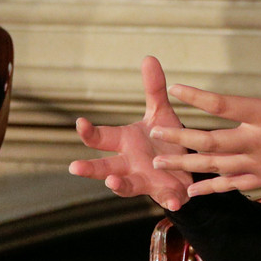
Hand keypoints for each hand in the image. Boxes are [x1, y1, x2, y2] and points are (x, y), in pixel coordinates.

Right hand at [69, 57, 192, 210]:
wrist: (186, 167)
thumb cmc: (165, 140)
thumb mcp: (161, 113)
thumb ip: (153, 89)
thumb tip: (149, 57)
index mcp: (125, 143)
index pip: (102, 137)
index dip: (89, 131)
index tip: (80, 123)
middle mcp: (130, 164)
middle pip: (105, 166)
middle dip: (90, 168)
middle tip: (74, 167)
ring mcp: (146, 181)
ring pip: (128, 186)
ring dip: (119, 185)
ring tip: (112, 182)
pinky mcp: (167, 194)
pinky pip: (167, 199)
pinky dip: (170, 201)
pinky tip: (174, 203)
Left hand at [150, 33, 260, 195]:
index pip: (223, 104)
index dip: (196, 96)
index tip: (174, 88)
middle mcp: (258, 141)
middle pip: (210, 140)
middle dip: (179, 137)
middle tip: (154, 134)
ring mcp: (259, 163)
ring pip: (215, 166)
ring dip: (185, 165)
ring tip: (159, 162)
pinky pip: (231, 186)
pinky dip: (209, 189)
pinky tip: (190, 191)